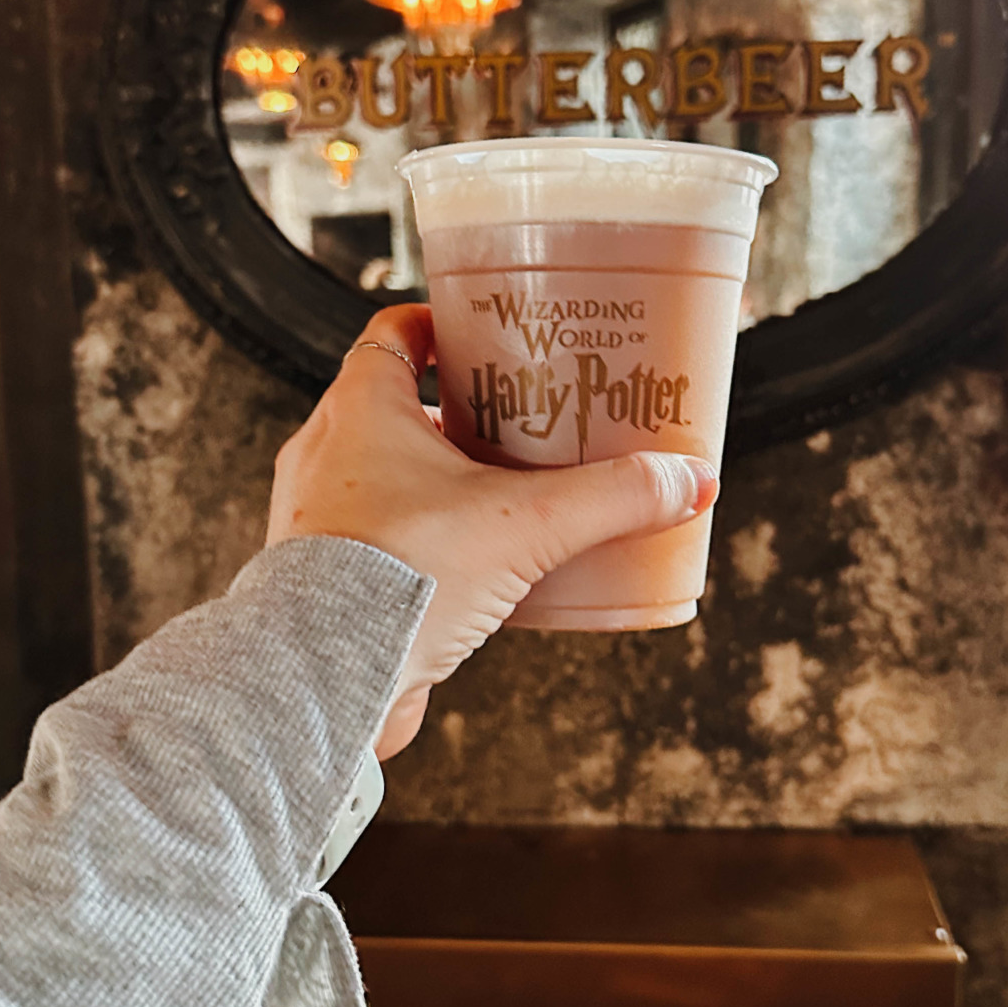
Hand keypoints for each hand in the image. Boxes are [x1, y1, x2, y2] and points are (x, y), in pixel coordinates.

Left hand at [266, 305, 717, 757]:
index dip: (445, 324)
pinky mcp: (327, 578)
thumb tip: (688, 480)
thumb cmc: (400, 578)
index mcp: (361, 407)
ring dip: (447, 481)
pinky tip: (480, 569)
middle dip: (467, 412)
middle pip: (402, 404)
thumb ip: (612, 498)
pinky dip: (429, 541)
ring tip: (514, 498)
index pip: (396, 332)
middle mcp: (328, 452)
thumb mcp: (526, 526)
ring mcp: (319, 515)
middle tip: (529, 420)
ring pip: (391, 475)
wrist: (326, 682)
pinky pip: (383, 538)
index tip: (494, 331)